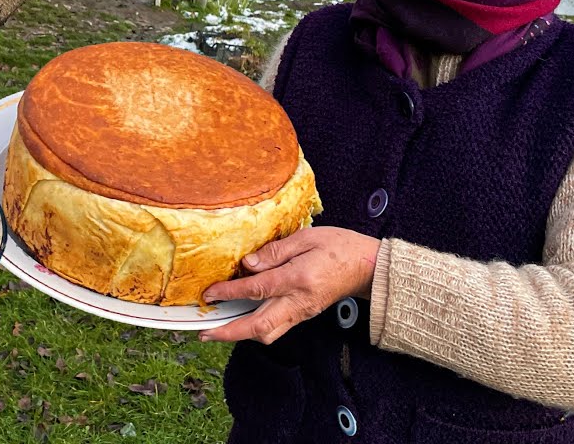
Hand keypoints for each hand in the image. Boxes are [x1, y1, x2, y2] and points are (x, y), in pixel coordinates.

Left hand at [198, 227, 380, 344]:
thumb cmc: (340, 247)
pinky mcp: (304, 315)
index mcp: (299, 279)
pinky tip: (241, 321)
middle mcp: (299, 302)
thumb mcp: (307, 238)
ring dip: (240, 335)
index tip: (210, 294)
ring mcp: (302, 312)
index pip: (257, 290)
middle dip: (229, 333)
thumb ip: (276, 251)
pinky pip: (277, 328)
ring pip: (268, 333)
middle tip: (204, 333)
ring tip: (217, 330)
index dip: (230, 293)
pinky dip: (255, 329)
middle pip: (260, 326)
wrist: (368, 267)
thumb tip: (248, 264)